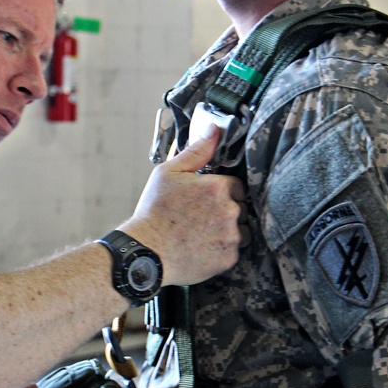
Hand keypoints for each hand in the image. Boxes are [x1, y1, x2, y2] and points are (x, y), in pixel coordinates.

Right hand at [123, 127, 244, 286]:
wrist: (146, 252)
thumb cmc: (154, 213)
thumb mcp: (168, 173)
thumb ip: (196, 151)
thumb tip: (214, 130)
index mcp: (218, 187)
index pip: (235, 185)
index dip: (220, 191)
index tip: (205, 199)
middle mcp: (230, 210)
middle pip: (240, 207)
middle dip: (225, 211)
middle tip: (200, 218)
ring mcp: (231, 236)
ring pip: (241, 230)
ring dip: (227, 231)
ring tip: (202, 234)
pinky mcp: (229, 258)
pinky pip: (234, 250)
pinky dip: (222, 250)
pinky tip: (202, 248)